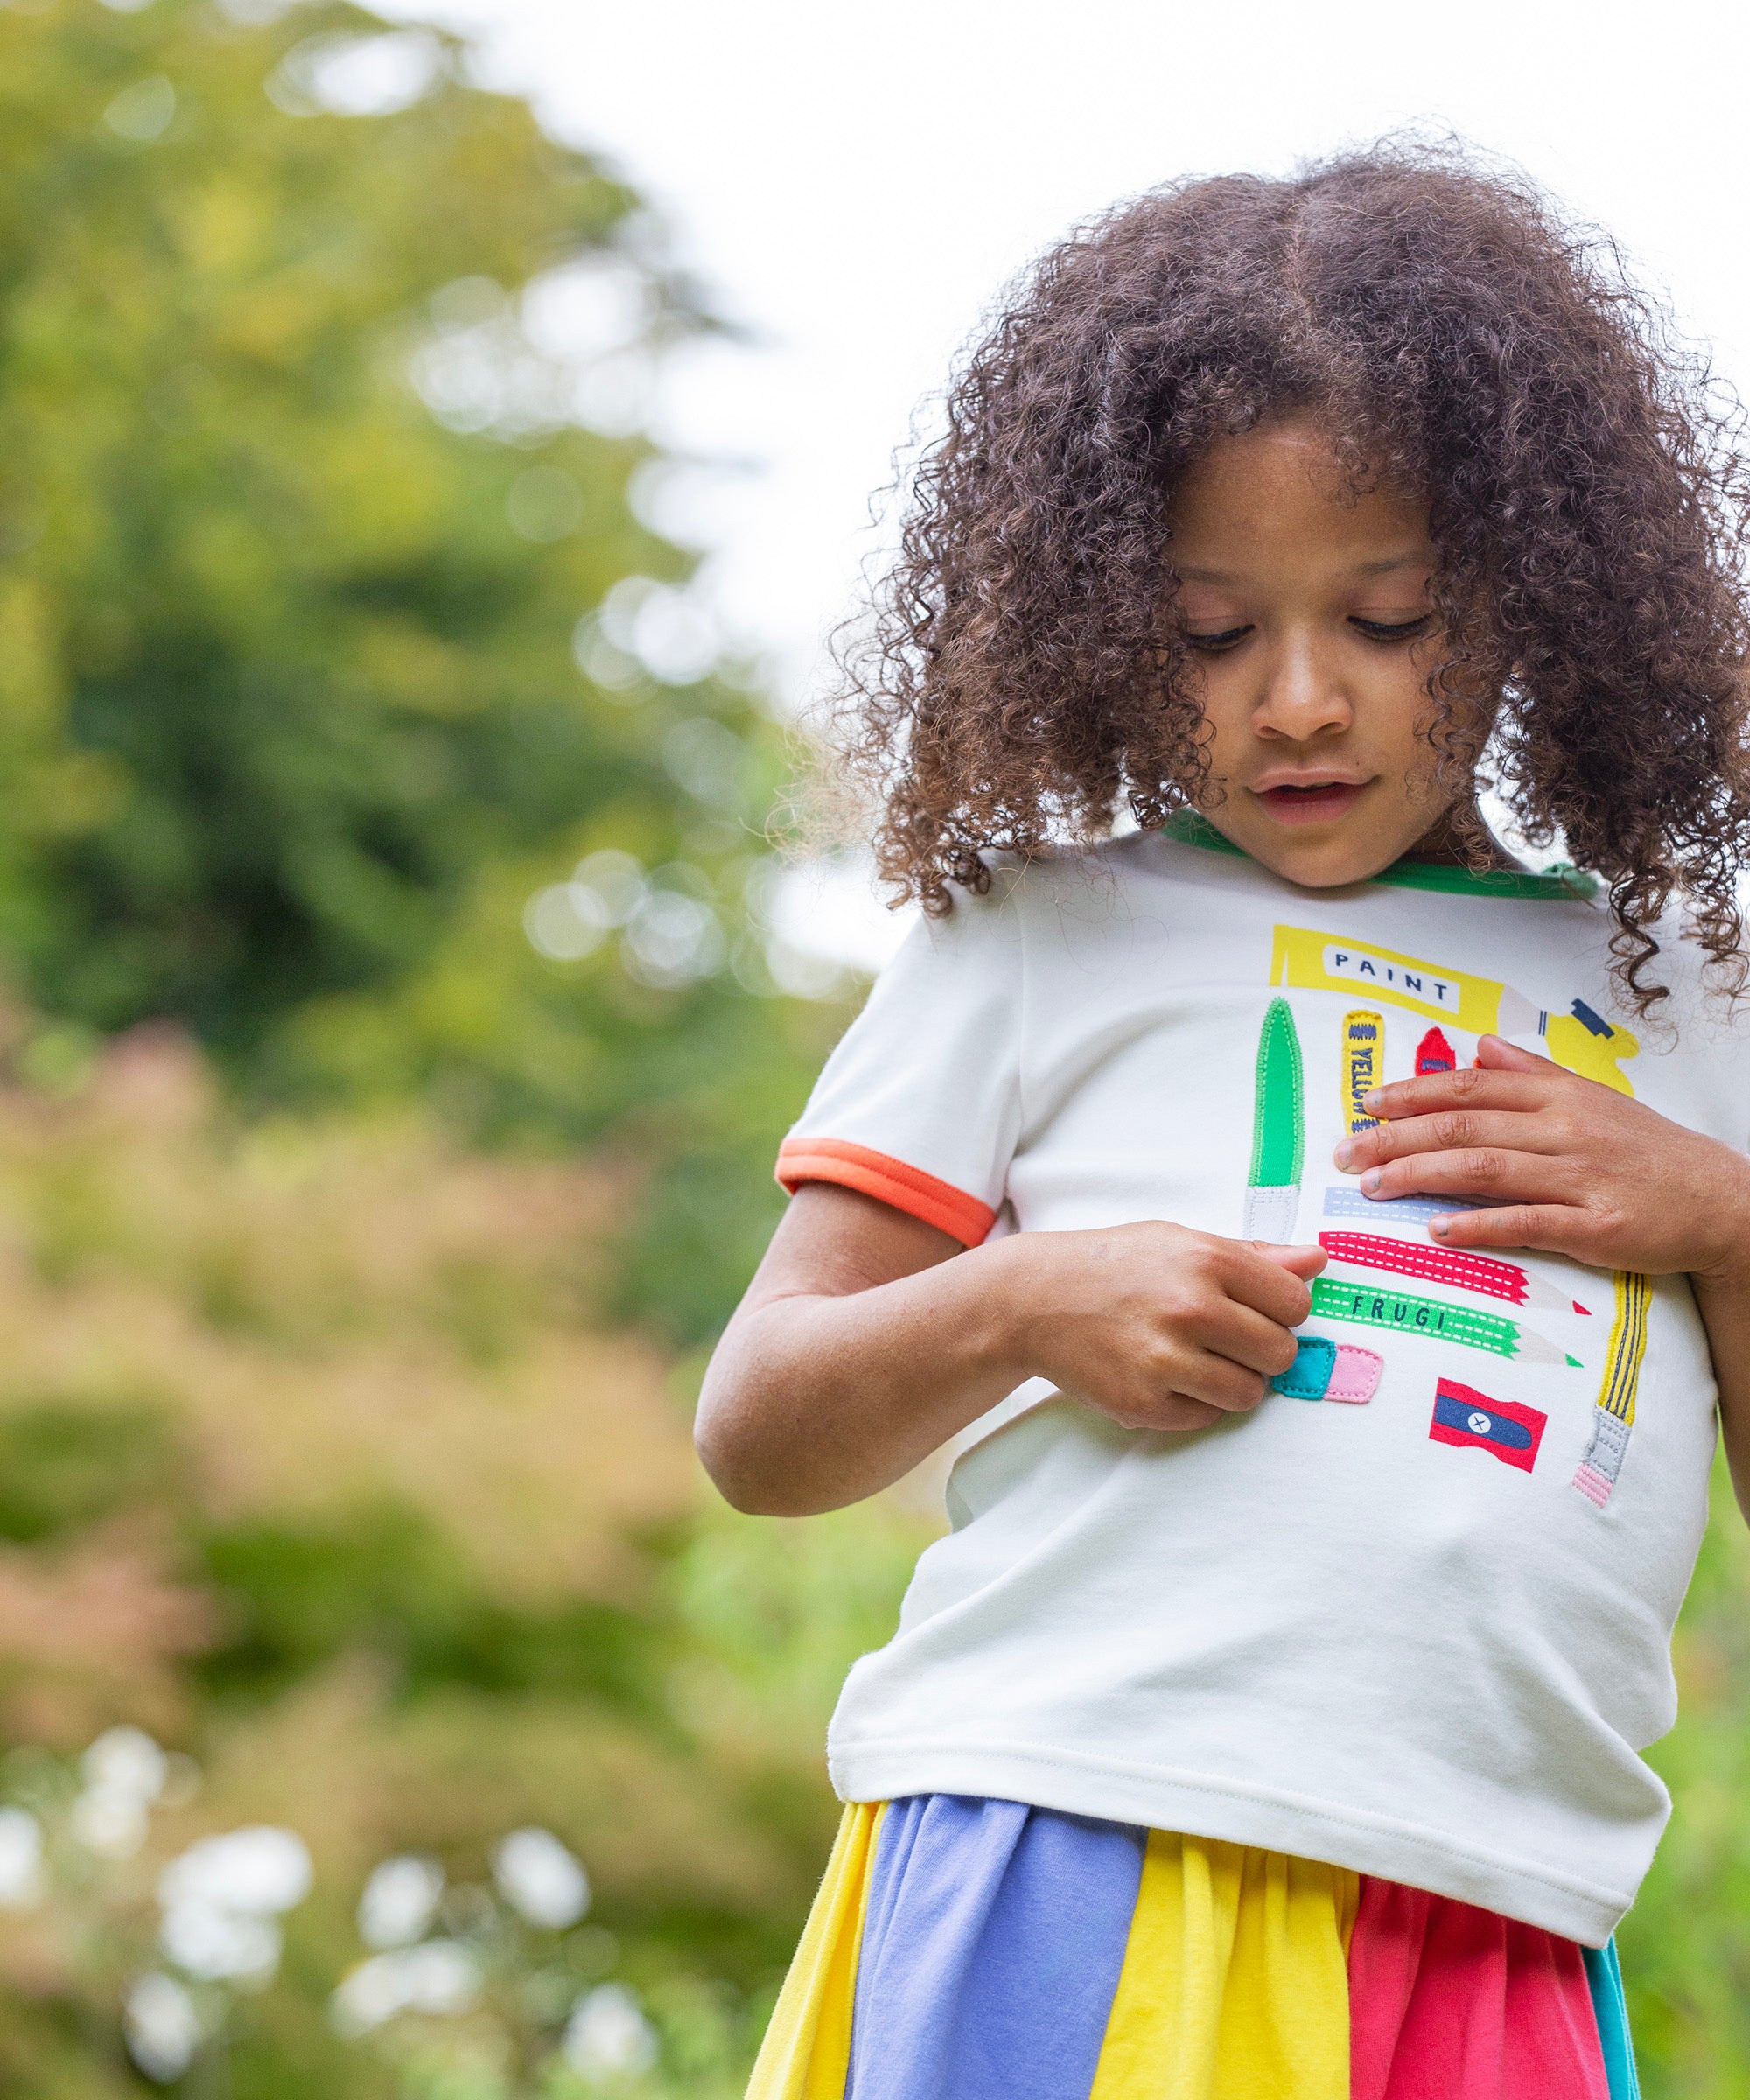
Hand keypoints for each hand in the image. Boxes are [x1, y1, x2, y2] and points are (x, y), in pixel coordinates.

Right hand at [995, 1222, 1325, 1433]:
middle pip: (1282, 1353)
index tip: (1256, 1310)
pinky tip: (1165, 1376)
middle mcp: (1191, 1308)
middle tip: (1226, 1339)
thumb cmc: (1115, 1265)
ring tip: (1197, 1360)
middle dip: (1262, 1350)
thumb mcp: (1180, 1242)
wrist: (1033, 1300)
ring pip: (1250, 1394)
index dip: (1281, 1311)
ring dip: (1233, 1382)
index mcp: (1207, 1260)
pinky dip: (1194, 1403)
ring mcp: (1166, 1360)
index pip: (1296, 1304)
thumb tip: (1317, 1262)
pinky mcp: (1144, 1403)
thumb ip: (1252, 1256)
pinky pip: (1206, 1418)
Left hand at [1334, 1035, 1749, 1283]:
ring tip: (1373, 1186)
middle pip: (1465, 1124)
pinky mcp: (1598, 1226)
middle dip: (1396, 1137)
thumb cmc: (1648, 1151)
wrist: (1723, 1200)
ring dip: (1421, 1175)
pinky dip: (1479, 1225)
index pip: (1472, 1086)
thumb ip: (1534, 1073)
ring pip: (1485, 1167)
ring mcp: (1581, 1177)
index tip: (1365, 1103)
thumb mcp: (1595, 1098)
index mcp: (1560, 1095)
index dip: (1413, 1092)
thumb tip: (1480, 1047)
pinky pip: (1528, 1222)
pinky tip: (1439, 1229)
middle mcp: (1565, 1128)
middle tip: (1346, 1151)